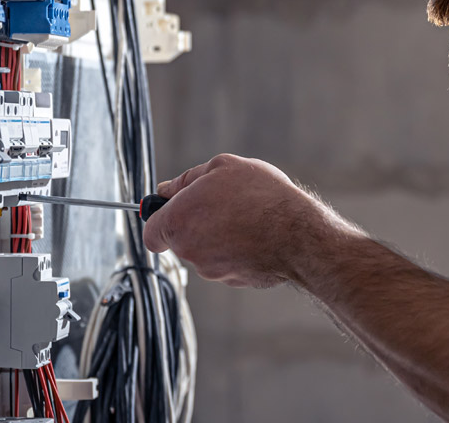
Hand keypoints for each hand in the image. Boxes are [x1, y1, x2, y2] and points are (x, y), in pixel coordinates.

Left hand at [143, 154, 353, 287]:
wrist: (297, 234)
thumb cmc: (260, 196)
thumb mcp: (222, 167)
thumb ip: (187, 179)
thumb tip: (167, 190)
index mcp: (178, 222)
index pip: (151, 232)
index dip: (159, 220)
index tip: (173, 211)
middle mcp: (190, 251)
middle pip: (181, 240)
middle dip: (196, 223)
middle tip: (223, 203)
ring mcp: (212, 270)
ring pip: (206, 252)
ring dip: (219, 236)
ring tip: (246, 216)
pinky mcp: (235, 281)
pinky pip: (229, 263)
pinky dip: (238, 251)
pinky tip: (257, 235)